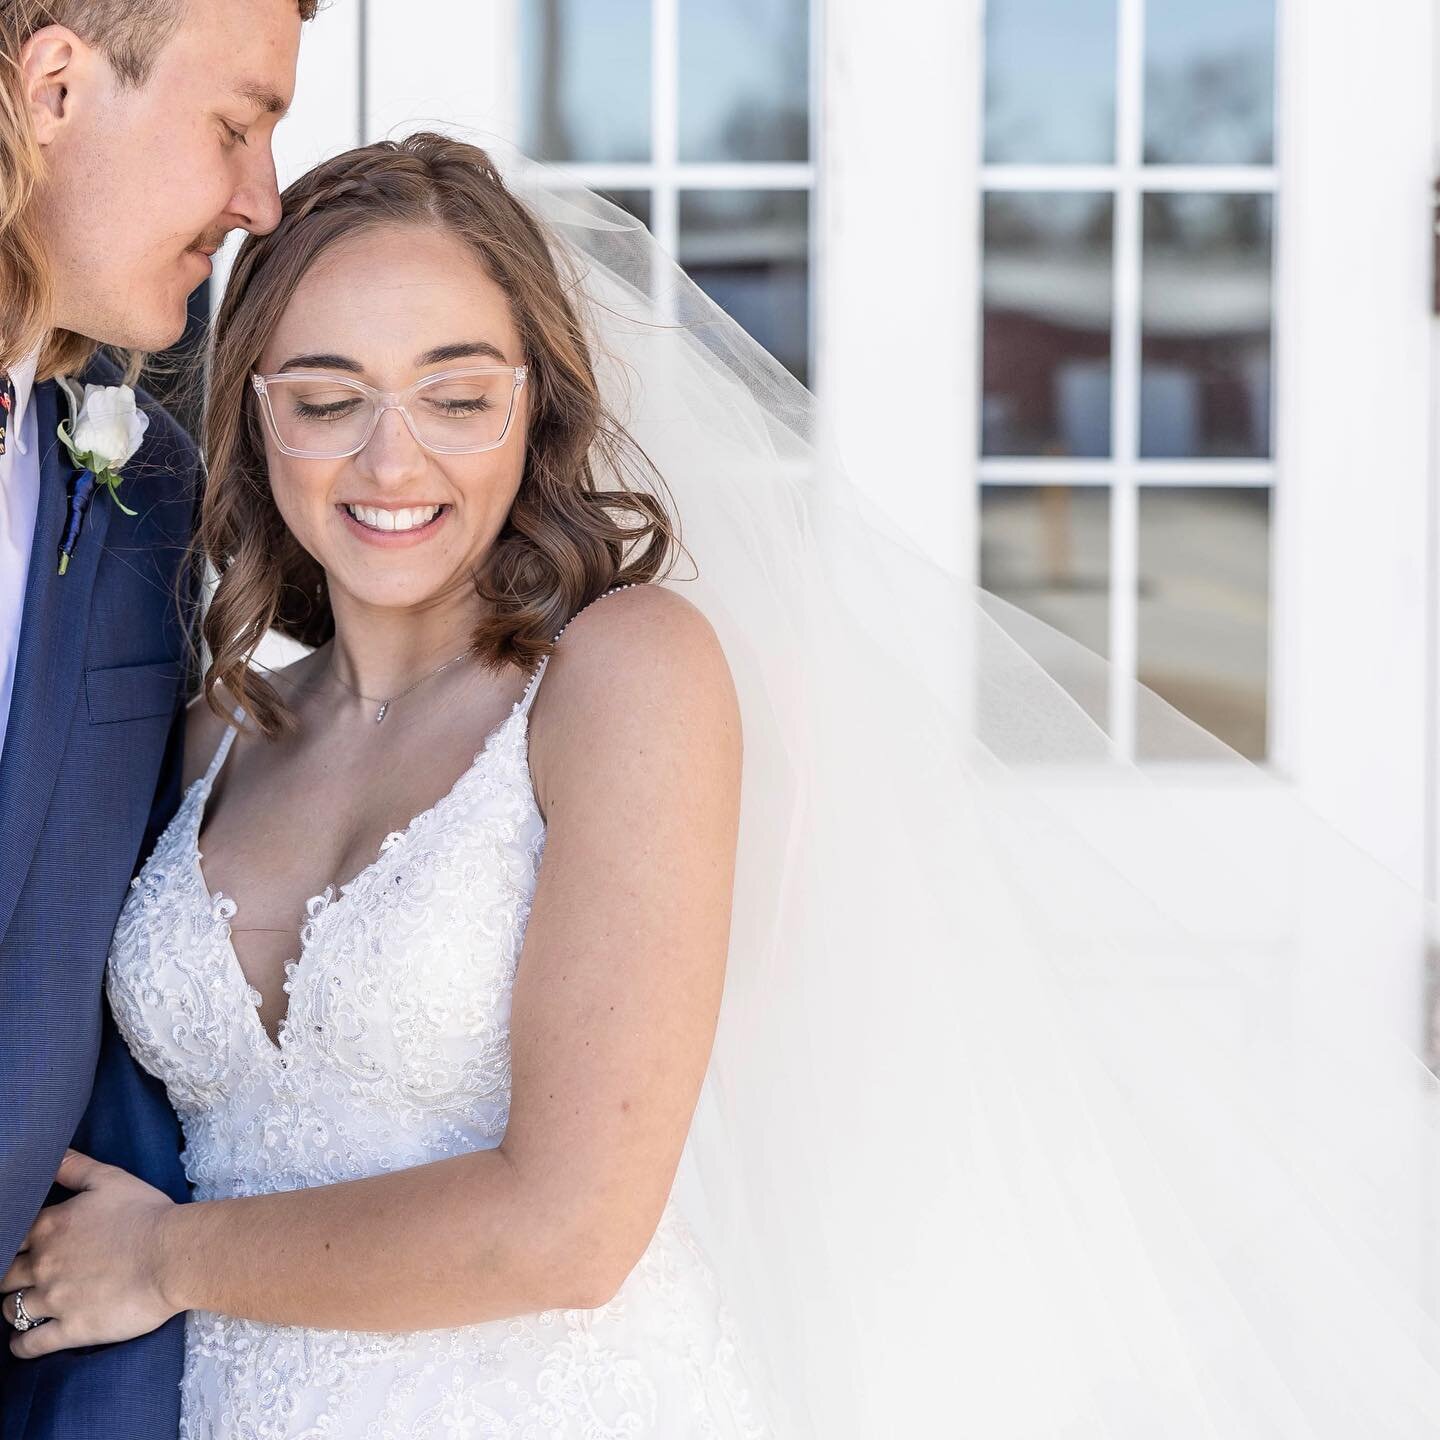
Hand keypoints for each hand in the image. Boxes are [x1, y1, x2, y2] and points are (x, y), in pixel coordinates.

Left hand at [1, 1150, 178, 1357]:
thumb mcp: (110, 1179)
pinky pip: (29, 1345)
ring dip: (14, 1308)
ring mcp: (54, 1300)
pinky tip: (23, 1341)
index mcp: (50, 1227)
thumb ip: (74, 1167)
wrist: (174, 1255)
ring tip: (23, 1307)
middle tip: (22, 1278)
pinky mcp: (70, 1330)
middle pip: (4, 1277)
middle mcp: (43, 1264)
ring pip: (11, 1310)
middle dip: (9, 1277)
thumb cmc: (146, 1213)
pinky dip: (21, 1345)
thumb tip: (51, 1154)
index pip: (10, 1238)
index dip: (14, 1244)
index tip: (22, 1248)